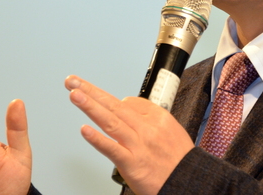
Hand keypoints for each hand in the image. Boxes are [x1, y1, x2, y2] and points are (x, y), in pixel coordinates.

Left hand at [65, 75, 193, 194]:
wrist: (188, 180)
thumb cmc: (179, 159)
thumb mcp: (171, 128)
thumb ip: (148, 116)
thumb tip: (127, 106)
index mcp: (157, 117)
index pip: (128, 102)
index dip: (108, 100)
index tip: (95, 96)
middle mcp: (146, 128)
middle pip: (114, 105)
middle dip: (91, 91)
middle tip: (73, 82)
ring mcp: (138, 145)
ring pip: (110, 121)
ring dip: (90, 106)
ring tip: (75, 95)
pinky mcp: (132, 163)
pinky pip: (112, 149)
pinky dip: (98, 139)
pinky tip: (85, 130)